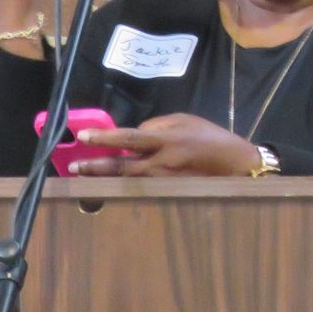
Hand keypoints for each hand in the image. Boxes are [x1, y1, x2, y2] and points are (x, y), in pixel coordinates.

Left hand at [71, 114, 261, 177]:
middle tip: (75, 166)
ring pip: (128, 180)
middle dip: (97, 166)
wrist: (237, 165)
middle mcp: (162, 162)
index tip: (84, 136)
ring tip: (85, 177)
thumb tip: (135, 134)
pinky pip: (142, 188)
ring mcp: (165, 181)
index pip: (129, 137)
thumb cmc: (211, 137)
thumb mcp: (185, 120)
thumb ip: (158, 125)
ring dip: (106, 178)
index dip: (106, 137)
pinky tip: (112, 186)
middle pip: (123, 165)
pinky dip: (125, 186)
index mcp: (166, 138)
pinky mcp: (169, 192)